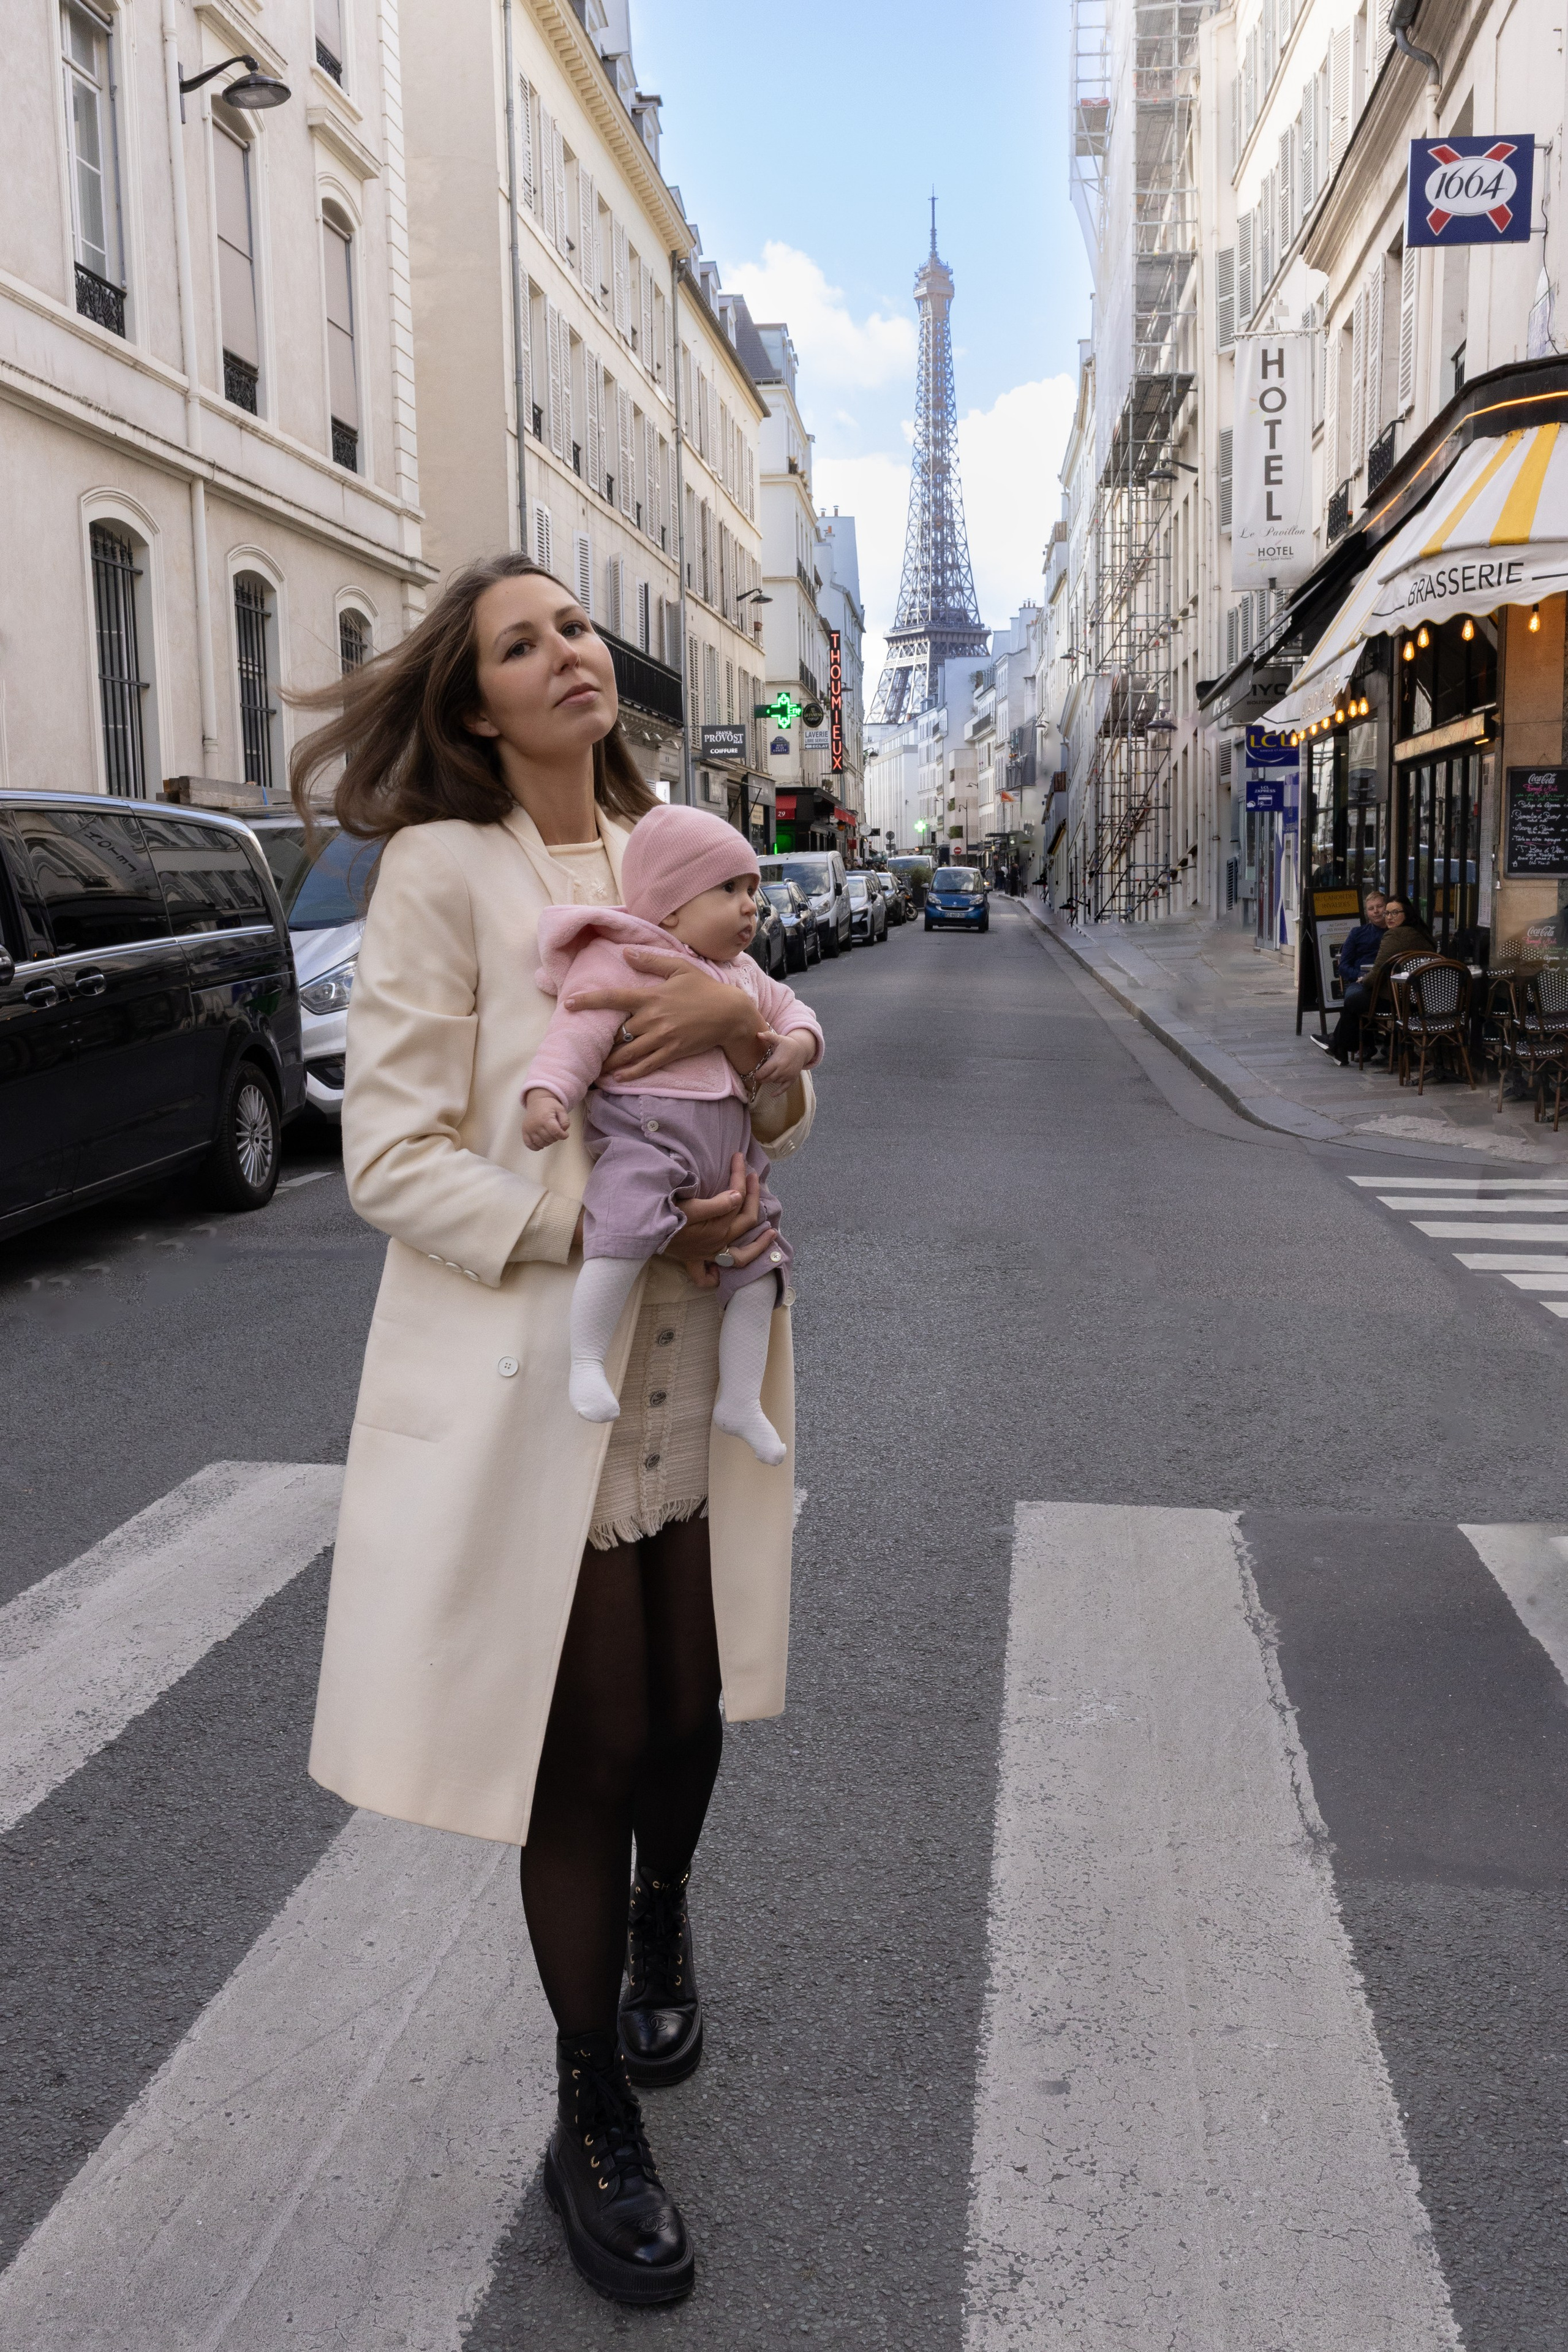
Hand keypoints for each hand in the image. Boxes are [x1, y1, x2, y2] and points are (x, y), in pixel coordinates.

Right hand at [521, 1088, 570, 1149]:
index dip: (562, 1135)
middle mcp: (536, 1124)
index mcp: (545, 1118)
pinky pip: (529, 1144)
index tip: (565, 1134)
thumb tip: (563, 1131)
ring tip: (550, 1136)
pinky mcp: (524, 1131)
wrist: (537, 1101)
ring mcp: (529, 1129)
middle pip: (548, 1138)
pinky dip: (536, 1147)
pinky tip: (541, 1145)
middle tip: (557, 1133)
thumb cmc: (550, 1106)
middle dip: (556, 1138)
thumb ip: (565, 1121)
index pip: (555, 1132)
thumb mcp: (561, 1109)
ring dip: (548, 1142)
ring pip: (540, 1143)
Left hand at [568, 950, 772, 1080]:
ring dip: (610, 1061)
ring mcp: (662, 1038)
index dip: (589, 1001)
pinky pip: (646, 1065)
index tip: (569, 1004)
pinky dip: (630, 1073)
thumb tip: (626, 952)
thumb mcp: (679, 968)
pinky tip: (619, 1077)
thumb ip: (651, 961)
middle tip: (585, 1046)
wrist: (730, 1014)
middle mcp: (653, 1019)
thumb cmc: (705, 989)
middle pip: (617, 1033)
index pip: (613, 998)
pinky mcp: (672, 1052)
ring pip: (628, 1053)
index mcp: (651, 997)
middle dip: (601, 1041)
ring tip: (597, 1067)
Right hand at [658, 1152, 776, 1290]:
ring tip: (771, 1233)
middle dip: (753, 1195)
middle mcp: (718, 1242)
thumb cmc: (665, 1217)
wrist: (643, 1232)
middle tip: (753, 1175)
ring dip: (757, 1245)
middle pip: (746, 1220)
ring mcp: (707, 1253)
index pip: (738, 1198)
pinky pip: (705, 1275)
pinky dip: (714, 1276)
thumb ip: (717, 1205)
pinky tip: (721, 1274)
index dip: (740, 1177)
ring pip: (739, 1256)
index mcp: (719, 1227)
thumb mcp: (690, 1208)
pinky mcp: (692, 1259)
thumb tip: (739, 1197)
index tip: (738, 1158)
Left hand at [753, 1029, 816, 1092]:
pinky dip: (778, 1092)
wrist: (802, 1049)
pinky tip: (772, 1095)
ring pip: (774, 1082)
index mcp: (777, 1061)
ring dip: (769, 1080)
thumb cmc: (787, 1044)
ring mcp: (788, 1075)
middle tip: (758, 1076)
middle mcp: (783, 1070)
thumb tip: (757, 1034)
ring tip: (766, 1077)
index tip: (754, 1074)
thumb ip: (768, 1036)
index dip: (757, 1075)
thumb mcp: (778, 1039)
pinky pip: (785, 1088)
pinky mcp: (792, 1079)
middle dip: (762, 1079)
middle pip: (768, 1079)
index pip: (764, 1072)